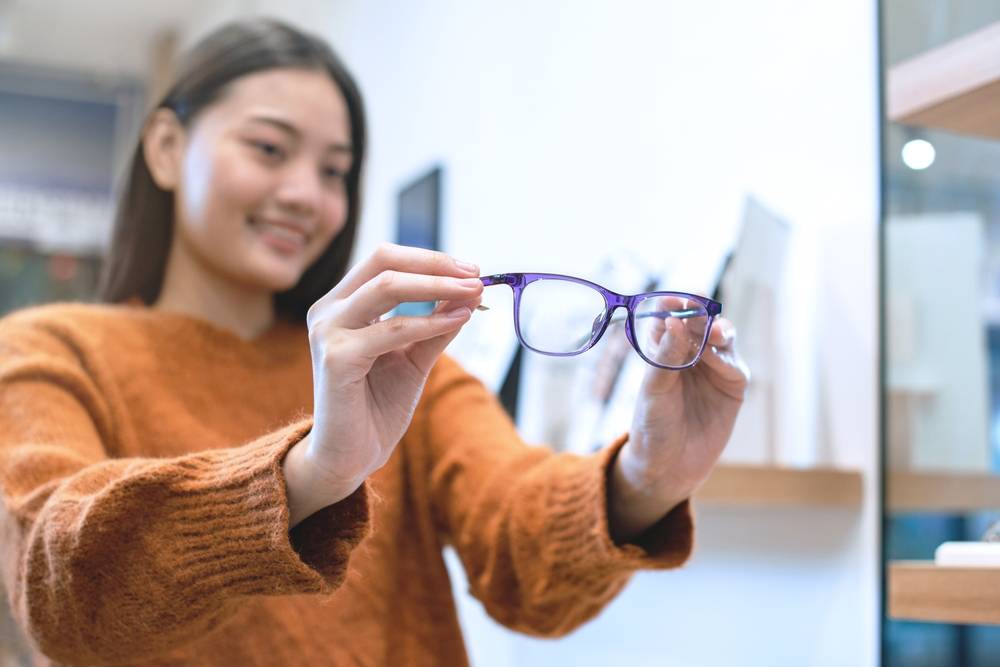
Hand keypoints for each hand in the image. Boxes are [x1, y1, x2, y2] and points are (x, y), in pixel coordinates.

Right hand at [283, 243, 482, 525]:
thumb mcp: (414, 356)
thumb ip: (436, 323)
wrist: (350, 456)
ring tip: (474, 293)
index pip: (386, 259)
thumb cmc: (378, 405)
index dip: (430, 258)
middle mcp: (328, 310)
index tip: (471, 269)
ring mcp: (328, 331)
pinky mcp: (336, 358)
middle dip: (436, 264)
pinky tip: (456, 321)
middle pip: (384, 261)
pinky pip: (392, 329)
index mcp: (342, 303)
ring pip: (387, 286)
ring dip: (437, 286)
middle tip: (475, 275)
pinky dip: (428, 322)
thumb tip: (470, 291)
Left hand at [609, 315, 749, 542]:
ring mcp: (713, 368)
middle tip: (697, 312)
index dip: (672, 306)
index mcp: (663, 348)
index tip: (672, 302)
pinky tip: (716, 356)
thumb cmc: (652, 425)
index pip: (669, 316)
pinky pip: (734, 364)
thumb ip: (666, 355)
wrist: (668, 466)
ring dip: (717, 331)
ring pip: (721, 338)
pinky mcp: (732, 386)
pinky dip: (726, 358)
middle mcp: (689, 353)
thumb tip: (673, 321)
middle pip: (699, 322)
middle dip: (699, 315)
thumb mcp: (654, 389)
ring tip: (712, 333)